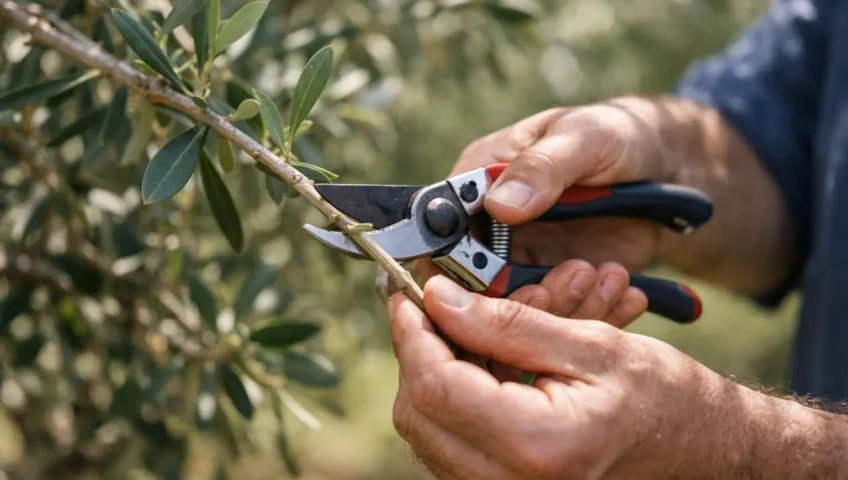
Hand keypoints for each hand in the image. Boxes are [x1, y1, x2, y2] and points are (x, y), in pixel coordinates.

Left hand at [389, 276, 747, 479]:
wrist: (703, 450)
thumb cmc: (665, 400)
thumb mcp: (590, 345)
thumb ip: (506, 323)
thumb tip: (439, 299)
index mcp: (536, 445)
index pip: (434, 386)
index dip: (412, 332)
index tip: (407, 292)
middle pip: (420, 412)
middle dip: (423, 348)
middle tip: (441, 302)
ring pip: (433, 426)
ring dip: (448, 365)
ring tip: (492, 323)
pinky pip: (457, 437)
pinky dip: (467, 390)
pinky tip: (500, 354)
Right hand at [418, 99, 673, 320]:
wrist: (667, 167)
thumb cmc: (617, 135)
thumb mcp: (584, 138)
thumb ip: (542, 168)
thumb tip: (499, 206)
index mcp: (478, 181)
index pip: (441, 232)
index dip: (455, 263)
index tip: (492, 278)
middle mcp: (489, 229)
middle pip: (472, 284)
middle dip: (517, 294)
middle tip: (570, 279)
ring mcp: (522, 262)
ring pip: (516, 310)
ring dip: (561, 305)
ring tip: (606, 276)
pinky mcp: (556, 287)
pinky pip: (557, 316)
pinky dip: (589, 312)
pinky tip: (621, 288)